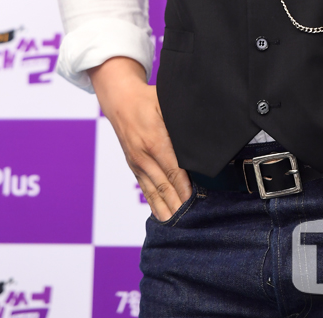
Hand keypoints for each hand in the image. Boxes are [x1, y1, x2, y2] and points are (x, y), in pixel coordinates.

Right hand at [89, 56, 191, 220]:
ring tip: (174, 223)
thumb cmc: (148, 99)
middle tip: (188, 219)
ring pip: (152, 189)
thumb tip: (201, 130)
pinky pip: (144, 186)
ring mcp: (136, 162)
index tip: (192, 198)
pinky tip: (160, 214)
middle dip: (175, 202)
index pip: (172, 168)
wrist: (120, 100)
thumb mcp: (167, 103)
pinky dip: (152, 202)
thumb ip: (182, 120)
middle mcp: (143, 155)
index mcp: (154, 140)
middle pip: (162, 184)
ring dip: (164, 207)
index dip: (183, 185)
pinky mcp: (133, 165)